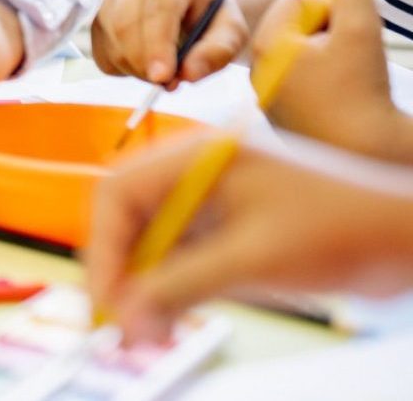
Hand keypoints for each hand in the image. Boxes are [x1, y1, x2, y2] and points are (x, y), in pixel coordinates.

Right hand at [87, 133, 412, 345]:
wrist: (405, 238)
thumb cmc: (343, 228)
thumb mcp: (253, 258)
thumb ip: (182, 285)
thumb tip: (127, 316)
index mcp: (197, 157)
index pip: (119, 193)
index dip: (104, 247)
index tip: (106, 297)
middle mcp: (196, 174)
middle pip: (129, 218)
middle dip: (120, 271)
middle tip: (120, 322)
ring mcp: (213, 203)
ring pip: (152, 244)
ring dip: (143, 287)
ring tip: (146, 332)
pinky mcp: (229, 233)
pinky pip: (181, 260)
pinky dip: (170, 291)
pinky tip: (168, 320)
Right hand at [91, 0, 248, 85]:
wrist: (193, 12)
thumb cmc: (212, 20)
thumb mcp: (231, 33)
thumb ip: (217, 52)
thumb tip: (187, 75)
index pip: (159, 7)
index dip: (158, 43)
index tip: (162, 77)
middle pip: (125, 25)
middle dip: (144, 63)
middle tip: (169, 84)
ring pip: (112, 42)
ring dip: (136, 69)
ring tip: (164, 71)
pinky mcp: (98, 21)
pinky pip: (102, 54)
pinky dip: (123, 70)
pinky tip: (145, 63)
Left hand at [256, 0, 412, 162]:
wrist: (365, 153)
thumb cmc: (361, 91)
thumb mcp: (362, 30)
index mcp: (266, 46)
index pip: (295, 1)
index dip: (330, 10)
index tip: (345, 38)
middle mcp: (258, 70)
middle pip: (297, 26)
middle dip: (329, 32)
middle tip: (348, 58)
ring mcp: (270, 94)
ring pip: (304, 52)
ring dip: (330, 56)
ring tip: (348, 80)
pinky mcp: (285, 114)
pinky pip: (305, 79)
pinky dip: (327, 81)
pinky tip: (342, 98)